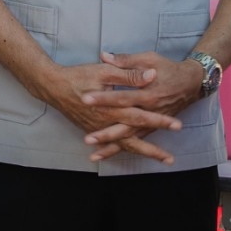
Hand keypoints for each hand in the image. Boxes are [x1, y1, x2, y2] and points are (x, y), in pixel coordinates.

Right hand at [37, 60, 182, 164]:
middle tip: (170, 159)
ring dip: (142, 153)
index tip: (177, 126)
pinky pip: (109, 145)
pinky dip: (120, 153)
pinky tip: (129, 156)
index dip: (159, 121)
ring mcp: (99, 129)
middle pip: (134, 139)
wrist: (53, 86)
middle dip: (153, 149)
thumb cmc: (79, 76)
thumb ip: (129, 74)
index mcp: (113, 107)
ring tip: (160, 160)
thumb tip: (151, 75)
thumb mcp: (105, 71)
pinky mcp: (92, 130)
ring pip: (123, 145)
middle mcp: (107, 122)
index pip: (141, 116)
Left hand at [79, 52, 205, 161]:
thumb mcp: (149, 59)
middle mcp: (150, 112)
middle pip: (125, 125)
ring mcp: (152, 122)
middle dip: (107, 133)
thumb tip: (104, 56)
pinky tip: (106, 155)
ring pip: (131, 138)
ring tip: (95, 155)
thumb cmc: (168, 69)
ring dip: (113, 146)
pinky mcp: (153, 128)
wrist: (191, 83)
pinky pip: (136, 142)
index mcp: (148, 93)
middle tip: (88, 139)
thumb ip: (126, 60)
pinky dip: (123, 149)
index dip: (104, 98)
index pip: (122, 98)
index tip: (86, 99)